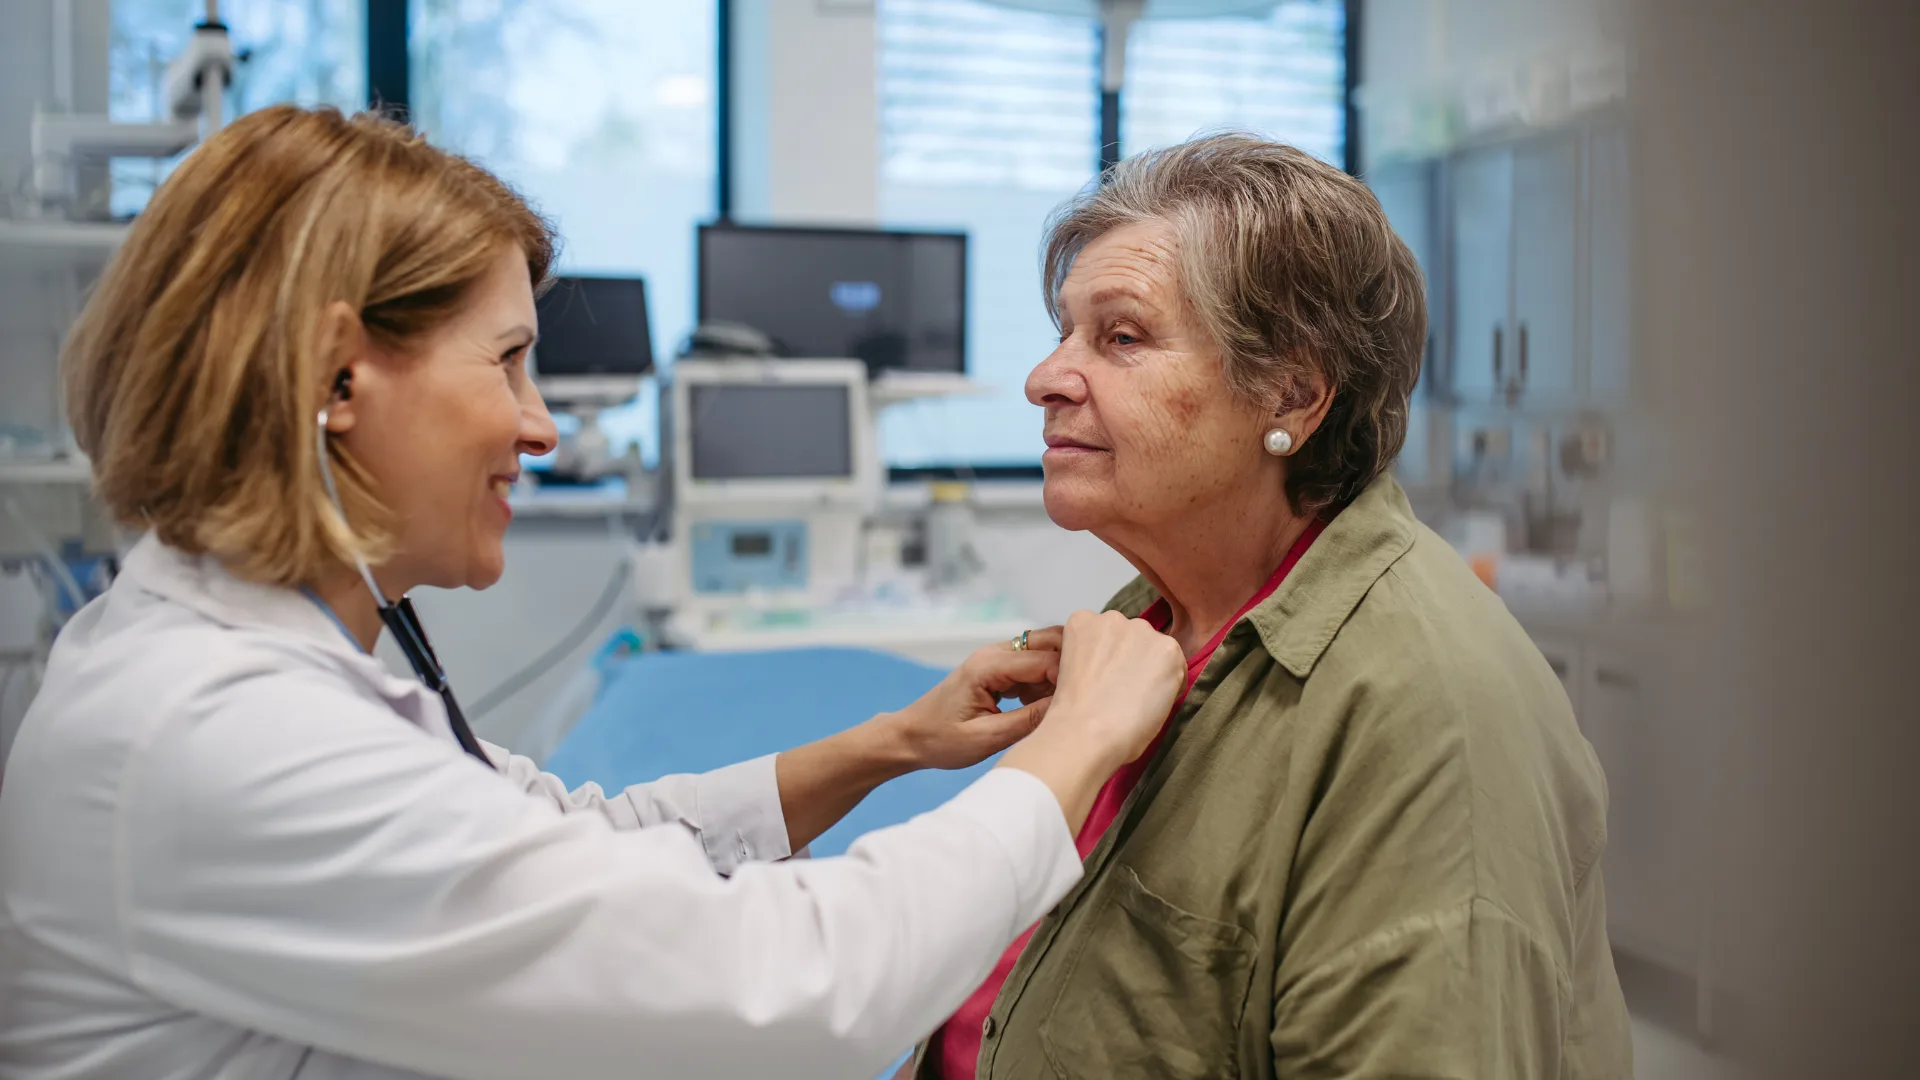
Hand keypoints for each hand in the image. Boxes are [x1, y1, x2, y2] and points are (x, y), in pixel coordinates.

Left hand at [773, 629, 1063, 849]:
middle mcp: (994, 653)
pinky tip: (1051, 706)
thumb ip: (1028, 721)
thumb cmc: (941, 740)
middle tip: (1089, 696)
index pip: (1045, 659)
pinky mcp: (998, 670)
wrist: (910, 738)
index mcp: (989, 666)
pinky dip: (1047, 681)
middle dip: (1072, 665)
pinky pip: (1033, 666)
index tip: (1088, 701)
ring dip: (1060, 675)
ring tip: (1072, 704)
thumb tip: (1066, 710)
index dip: (1071, 678)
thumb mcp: (986, 739)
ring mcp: (996, 659)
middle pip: (1049, 643)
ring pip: (1044, 652)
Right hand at [998, 610, 1184, 832]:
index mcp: (1083, 621)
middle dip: (1134, 661)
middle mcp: (1112, 618)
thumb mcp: (1071, 669)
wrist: (1085, 733)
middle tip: (1126, 693)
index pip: (1108, 635)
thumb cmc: (1073, 714)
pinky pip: (1177, 665)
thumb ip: (1094, 657)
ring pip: (1156, 650)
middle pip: (1134, 638)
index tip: (1110, 682)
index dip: (1112, 661)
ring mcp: (1141, 630)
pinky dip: (1172, 685)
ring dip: (1154, 670)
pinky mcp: (1166, 648)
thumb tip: (1116, 669)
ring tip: (1138, 700)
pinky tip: (1152, 703)